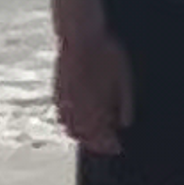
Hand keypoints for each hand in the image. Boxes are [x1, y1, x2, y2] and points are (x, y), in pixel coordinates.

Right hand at [52, 27, 132, 154]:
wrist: (80, 37)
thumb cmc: (105, 54)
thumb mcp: (124, 77)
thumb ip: (126, 103)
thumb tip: (126, 123)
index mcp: (95, 107)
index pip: (101, 137)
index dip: (110, 146)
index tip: (117, 148)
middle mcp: (77, 109)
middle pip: (85, 137)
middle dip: (97, 144)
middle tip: (108, 144)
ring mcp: (64, 102)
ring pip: (71, 129)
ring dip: (83, 137)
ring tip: (95, 136)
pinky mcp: (57, 93)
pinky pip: (61, 118)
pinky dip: (70, 125)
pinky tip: (78, 122)